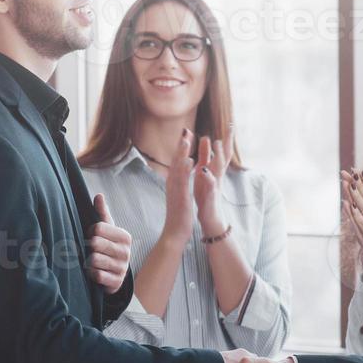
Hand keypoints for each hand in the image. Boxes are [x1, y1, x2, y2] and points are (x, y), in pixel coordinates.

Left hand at [89, 194, 132, 293]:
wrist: (116, 273)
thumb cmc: (108, 246)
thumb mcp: (107, 229)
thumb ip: (102, 212)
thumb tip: (99, 195)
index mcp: (125, 236)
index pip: (98, 228)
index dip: (90, 231)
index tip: (91, 235)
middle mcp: (126, 252)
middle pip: (95, 243)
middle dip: (89, 247)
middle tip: (90, 249)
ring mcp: (122, 268)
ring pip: (94, 259)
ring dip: (88, 260)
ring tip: (91, 260)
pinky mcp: (116, 282)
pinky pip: (97, 275)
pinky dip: (91, 273)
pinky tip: (94, 271)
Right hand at [163, 129, 196, 243]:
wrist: (174, 232)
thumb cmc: (179, 214)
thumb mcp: (180, 195)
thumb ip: (180, 183)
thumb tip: (182, 174)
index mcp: (174, 183)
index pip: (178, 162)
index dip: (182, 149)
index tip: (187, 135)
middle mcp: (172, 184)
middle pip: (175, 161)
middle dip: (181, 145)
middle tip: (186, 130)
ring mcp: (175, 190)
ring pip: (177, 168)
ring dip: (181, 153)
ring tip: (186, 139)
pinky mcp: (180, 197)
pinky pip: (182, 181)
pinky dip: (185, 170)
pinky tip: (189, 160)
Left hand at [193, 135, 230, 236]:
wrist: (210, 218)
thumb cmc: (206, 194)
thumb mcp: (204, 172)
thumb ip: (206, 156)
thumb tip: (207, 138)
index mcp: (215, 169)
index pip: (223, 151)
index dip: (227, 138)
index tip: (231, 122)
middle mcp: (218, 175)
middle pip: (225, 156)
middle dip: (227, 141)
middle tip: (231, 126)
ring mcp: (215, 185)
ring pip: (218, 168)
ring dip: (218, 155)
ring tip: (216, 142)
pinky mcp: (209, 197)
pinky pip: (210, 186)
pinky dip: (208, 178)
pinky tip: (204, 170)